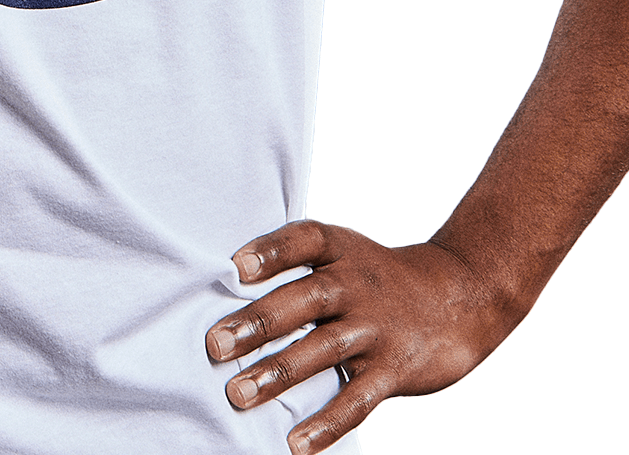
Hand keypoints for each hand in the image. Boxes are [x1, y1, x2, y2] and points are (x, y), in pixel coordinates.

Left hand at [205, 220, 518, 452]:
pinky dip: (327, 423)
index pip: (304, 240)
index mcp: (341, 249)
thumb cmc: (377, 278)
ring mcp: (376, 327)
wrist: (457, 299)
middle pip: (305, 298)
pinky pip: (358, 399)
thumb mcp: (345, 253)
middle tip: (215, 344)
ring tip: (239, 394)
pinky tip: (297, 444)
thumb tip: (227, 291)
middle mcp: (357, 284)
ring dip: (279, 372)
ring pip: (324, 349)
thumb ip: (297, 266)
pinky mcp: (393, 369)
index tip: (236, 267)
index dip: (271, 251)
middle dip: (259, 322)